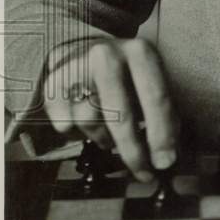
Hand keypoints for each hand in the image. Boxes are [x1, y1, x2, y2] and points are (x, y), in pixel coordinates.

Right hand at [43, 37, 179, 180]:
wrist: (81, 47)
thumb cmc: (126, 73)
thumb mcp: (151, 81)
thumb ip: (163, 114)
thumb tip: (168, 157)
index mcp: (141, 52)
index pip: (155, 98)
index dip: (162, 134)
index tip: (165, 162)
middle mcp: (107, 56)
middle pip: (121, 115)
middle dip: (134, 151)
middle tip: (144, 172)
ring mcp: (76, 67)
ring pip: (91, 123)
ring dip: (106, 139)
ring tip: (113, 135)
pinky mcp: (52, 83)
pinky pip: (66, 125)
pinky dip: (79, 133)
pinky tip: (89, 122)